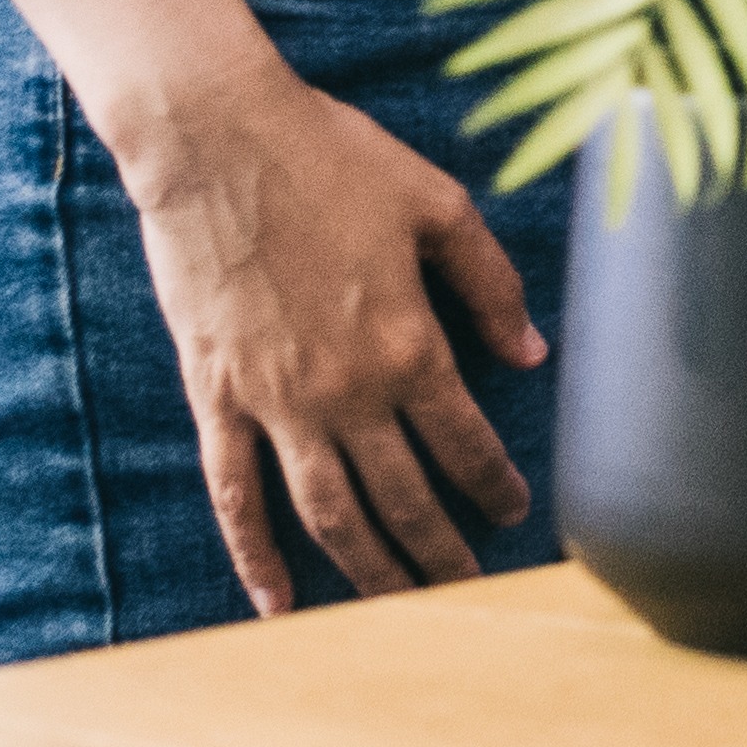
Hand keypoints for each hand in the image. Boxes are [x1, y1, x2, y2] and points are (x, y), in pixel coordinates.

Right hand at [115, 66, 545, 607]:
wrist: (215, 138)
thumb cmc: (330, 157)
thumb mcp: (437, 204)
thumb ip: (490, 284)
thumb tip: (530, 352)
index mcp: (408, 343)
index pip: (466, 443)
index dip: (496, 486)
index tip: (515, 512)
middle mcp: (346, 390)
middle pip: (404, 499)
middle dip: (443, 553)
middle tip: (470, 589)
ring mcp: (275, 402)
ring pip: (329, 514)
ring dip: (369, 570)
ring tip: (401, 608)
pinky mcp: (216, 396)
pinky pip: (235, 494)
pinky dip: (256, 554)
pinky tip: (278, 601)